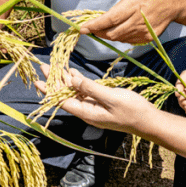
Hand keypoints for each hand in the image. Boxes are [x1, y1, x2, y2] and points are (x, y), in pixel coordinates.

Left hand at [36, 64, 155, 133]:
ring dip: (64, 79)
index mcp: (87, 112)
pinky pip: (84, 90)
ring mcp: (93, 106)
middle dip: (54, 81)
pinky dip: (77, 80)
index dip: (49, 90)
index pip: (62, 100)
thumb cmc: (132, 110)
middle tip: (43, 66)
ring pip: (74, 91)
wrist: (147, 120)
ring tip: (54, 66)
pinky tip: (72, 72)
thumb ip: (91, 88)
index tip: (38, 81)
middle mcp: (87, 110)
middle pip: (65, 94)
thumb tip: (72, 79)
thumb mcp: (111, 97)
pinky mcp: (100, 101)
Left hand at [81, 0, 185, 43]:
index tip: (82, 28)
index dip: (94, 25)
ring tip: (101, 28)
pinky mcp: (149, 37)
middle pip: (112, 32)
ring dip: (107, 35)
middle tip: (89, 28)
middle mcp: (139, 19)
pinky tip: (117, 29)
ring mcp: (145, 30)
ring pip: (119, 38)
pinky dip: (119, 37)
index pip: (110, 19)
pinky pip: (128, 41)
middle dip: (98, 32)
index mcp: (134, 3)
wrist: (176, 0)